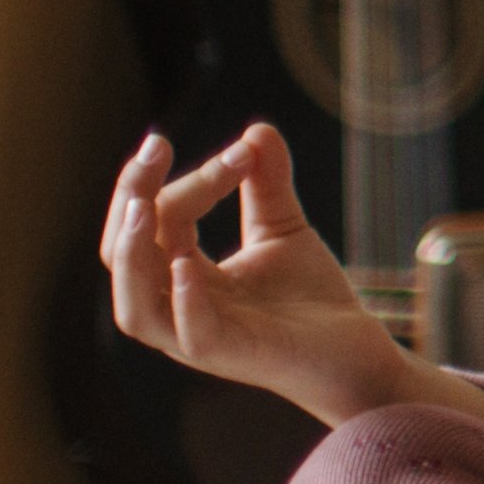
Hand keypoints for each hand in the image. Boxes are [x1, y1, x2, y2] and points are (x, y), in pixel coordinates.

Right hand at [98, 126, 426, 428]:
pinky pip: (190, 334)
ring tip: (143, 205)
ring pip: (135, 307)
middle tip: (155, 149)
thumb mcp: (283, 229)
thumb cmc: (311, 299)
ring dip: (133, 255)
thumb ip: (266, 184)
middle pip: (125, 256)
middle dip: (130, 200)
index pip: (155, 221)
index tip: (237, 147)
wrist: (358, 353)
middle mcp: (177, 307)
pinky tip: (187, 264)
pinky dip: (184, 300)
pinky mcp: (231, 355)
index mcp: (180, 276)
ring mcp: (198, 337)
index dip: (178, 178)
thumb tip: (257, 129)